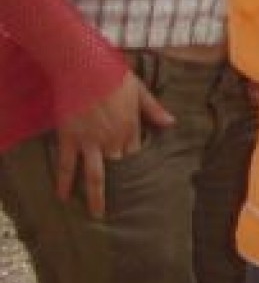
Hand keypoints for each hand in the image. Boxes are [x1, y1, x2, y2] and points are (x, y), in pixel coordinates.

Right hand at [53, 73, 174, 218]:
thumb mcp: (139, 90)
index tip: (141, 186)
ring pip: (95, 175)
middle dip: (121, 188)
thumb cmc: (113, 75)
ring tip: (96, 215)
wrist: (83, 67)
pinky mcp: (69, 139)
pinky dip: (64, 182)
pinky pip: (66, 165)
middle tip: (123, 209)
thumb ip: (154, 109)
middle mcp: (112, 139)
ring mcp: (90, 142)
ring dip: (96, 197)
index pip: (136, 155)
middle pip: (119, 169)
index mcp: (131, 128)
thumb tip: (172, 123)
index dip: (137, 170)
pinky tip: (62, 197)